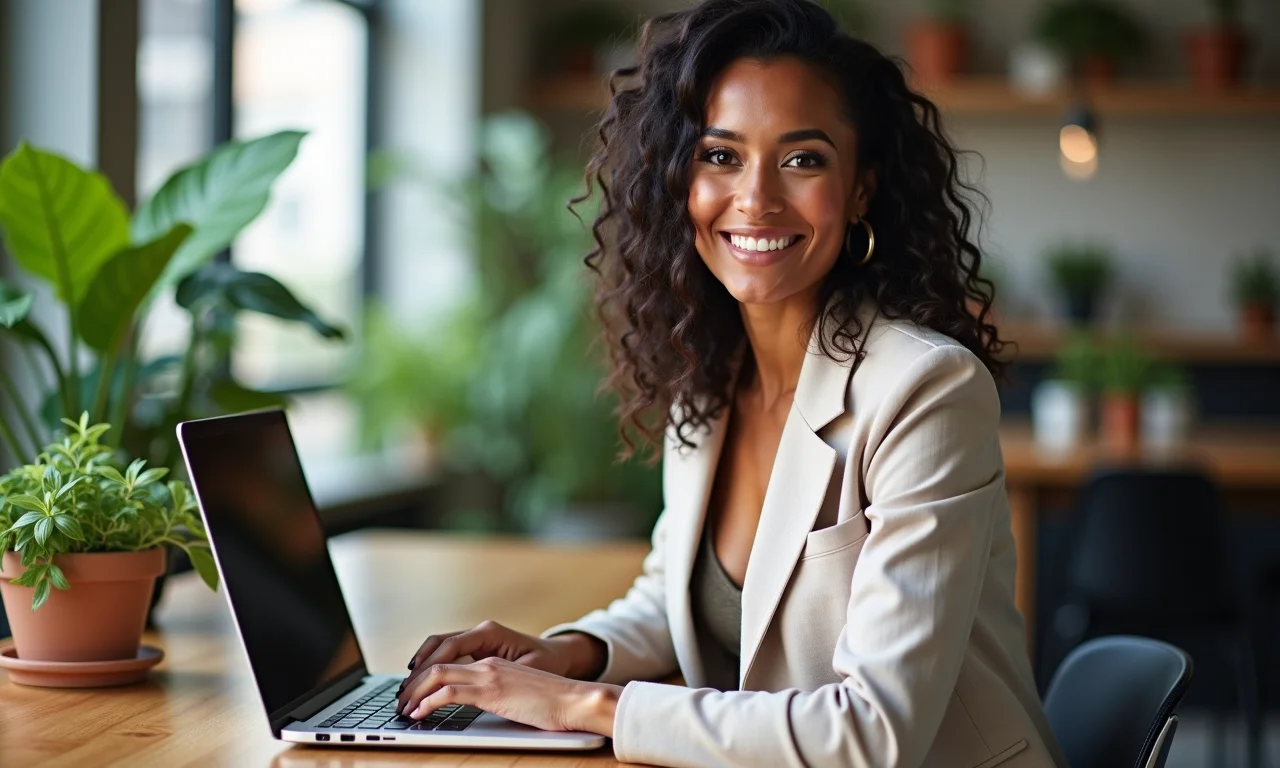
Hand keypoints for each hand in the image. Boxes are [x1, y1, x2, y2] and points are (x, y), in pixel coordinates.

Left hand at [399, 656, 620, 735]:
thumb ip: (497, 695)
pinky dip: (427, 703)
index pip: (448, 661)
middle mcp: (487, 663)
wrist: (575, 700)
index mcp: (493, 663)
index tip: (412, 691)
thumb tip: (479, 707)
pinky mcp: (491, 691)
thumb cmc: (553, 703)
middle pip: (436, 664)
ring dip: (414, 692)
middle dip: (412, 683)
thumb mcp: (518, 695)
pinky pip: (448, 692)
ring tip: (404, 709)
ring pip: (436, 674)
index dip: (424, 675)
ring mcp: (489, 675)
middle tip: (400, 701)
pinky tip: (420, 714)